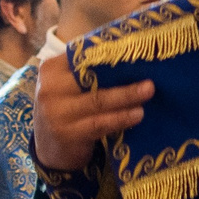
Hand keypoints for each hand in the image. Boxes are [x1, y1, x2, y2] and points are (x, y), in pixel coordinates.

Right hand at [30, 51, 153, 173]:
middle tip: (149, 78)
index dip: (110, 52)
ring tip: (148, 93)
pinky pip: (99, 123)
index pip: (82, 56)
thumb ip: (88, 70)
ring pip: (98, 101)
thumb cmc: (67, 109)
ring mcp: (56, 113)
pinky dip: (120, 118)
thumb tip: (130, 53)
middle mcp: (50, 89)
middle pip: (90, 78)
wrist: (49, 148)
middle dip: (122, 76)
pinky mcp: (68, 134)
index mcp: (51, 69)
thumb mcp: (68, 86)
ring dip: (126, 97)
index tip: (137, 50)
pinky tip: (137, 115)